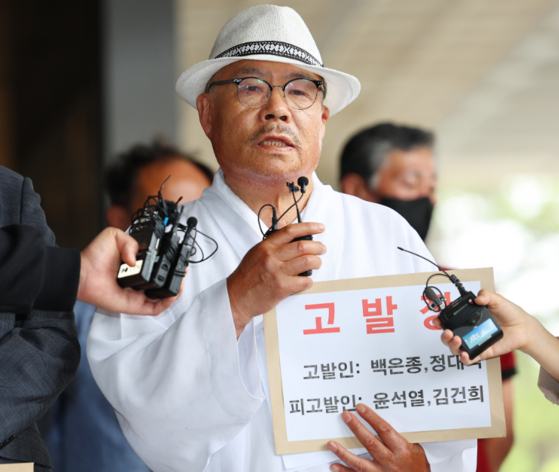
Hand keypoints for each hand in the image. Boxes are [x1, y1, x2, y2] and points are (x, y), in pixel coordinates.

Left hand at [78, 227, 180, 314]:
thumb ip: (130, 241)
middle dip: (176, 277)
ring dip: (175, 290)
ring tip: (180, 282)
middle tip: (181, 270)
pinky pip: (156, 308)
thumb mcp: (114, 237)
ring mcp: (139, 294)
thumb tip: (137, 258)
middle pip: (164, 282)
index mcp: (136, 266)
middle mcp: (139, 281)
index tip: (177, 258)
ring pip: (163, 297)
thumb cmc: (94, 257)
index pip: (158, 266)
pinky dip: (167, 302)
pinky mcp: (136, 305)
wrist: (83, 273)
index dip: (169, 263)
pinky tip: (173, 293)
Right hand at [227, 222, 325, 336]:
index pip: (290, 231)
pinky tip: (306, 280)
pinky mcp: (282, 288)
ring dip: (317, 262)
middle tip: (322, 249)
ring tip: (317, 263)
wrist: (236, 297)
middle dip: (317, 246)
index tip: (319, 228)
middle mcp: (271, 257)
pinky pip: (305, 281)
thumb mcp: (256, 254)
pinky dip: (309, 280)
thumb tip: (294, 240)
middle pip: (303, 246)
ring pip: (307, 261)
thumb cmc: (247, 276)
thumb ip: (273, 246)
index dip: (308, 227)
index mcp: (265, 246)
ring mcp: (277, 272)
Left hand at [327, 404, 429, 471]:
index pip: (384, 430)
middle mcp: (390, 461)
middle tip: (346, 416)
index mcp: (401, 450)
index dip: (371, 418)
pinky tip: (335, 465)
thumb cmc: (418, 469)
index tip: (360, 408)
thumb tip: (384, 423)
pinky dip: (345, 471)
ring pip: (359, 463)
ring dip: (344, 453)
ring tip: (332, 444)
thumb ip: (400, 438)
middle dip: (356, 428)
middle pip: (370, 442)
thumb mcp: (416, 450)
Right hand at [434, 289, 532, 364]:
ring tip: (457, 340)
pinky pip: (470, 358)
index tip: (437, 321)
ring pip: (456, 348)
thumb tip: (478, 297)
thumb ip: (487, 296)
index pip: (450, 320)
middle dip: (444, 336)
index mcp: (468, 318)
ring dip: (452, 345)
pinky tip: (465, 355)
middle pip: (448, 336)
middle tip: (448, 332)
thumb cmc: (510, 313)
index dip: (440, 321)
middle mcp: (468, 331)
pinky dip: (465, 359)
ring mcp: (474, 342)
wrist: (524, 327)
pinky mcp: (482, 352)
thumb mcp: (498, 300)